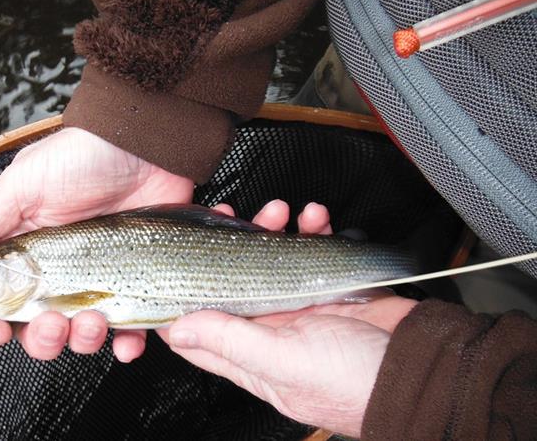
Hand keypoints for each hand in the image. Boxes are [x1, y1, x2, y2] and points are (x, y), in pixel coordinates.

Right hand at [0, 127, 193, 361]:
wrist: (144, 144)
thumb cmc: (80, 157)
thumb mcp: (21, 183)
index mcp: (22, 252)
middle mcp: (56, 272)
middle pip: (36, 328)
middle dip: (41, 337)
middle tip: (53, 322)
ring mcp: (96, 279)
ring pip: (79, 334)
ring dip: (82, 340)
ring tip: (94, 319)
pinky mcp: (133, 281)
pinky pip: (128, 328)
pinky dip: (126, 343)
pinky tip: (126, 340)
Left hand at [157, 202, 417, 437]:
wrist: (422, 365)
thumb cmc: (355, 382)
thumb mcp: (285, 362)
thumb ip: (231, 342)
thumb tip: (178, 329)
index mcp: (251, 358)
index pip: (200, 333)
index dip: (180, 302)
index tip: (171, 266)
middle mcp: (271, 332)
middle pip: (234, 285)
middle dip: (231, 247)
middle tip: (230, 215)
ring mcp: (300, 307)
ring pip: (272, 262)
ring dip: (274, 231)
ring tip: (283, 210)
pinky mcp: (329, 288)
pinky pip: (313, 252)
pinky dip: (313, 231)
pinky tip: (317, 219)